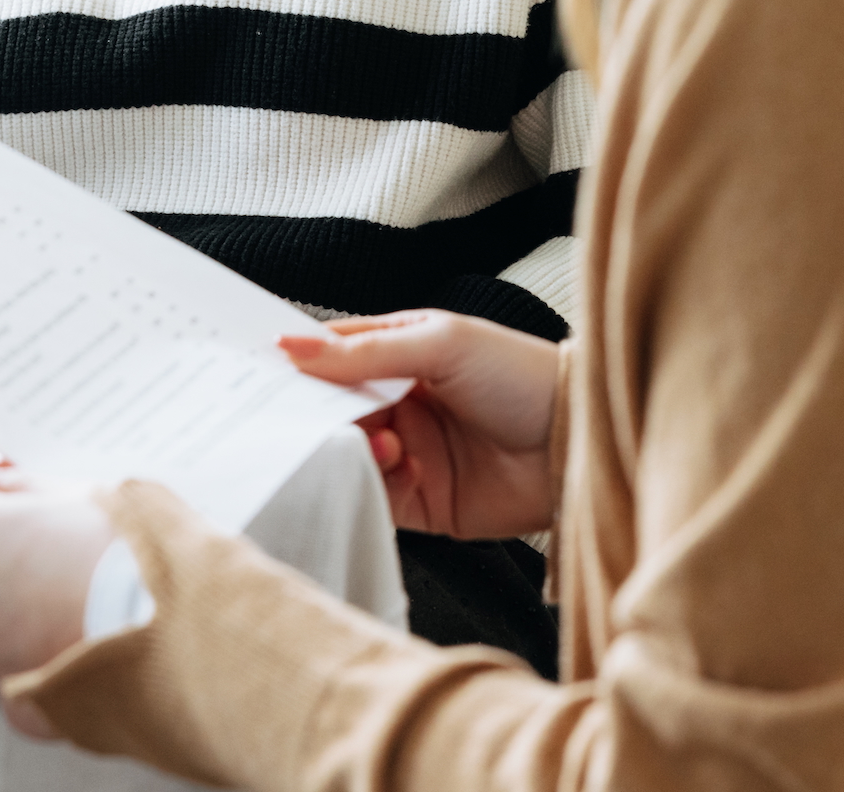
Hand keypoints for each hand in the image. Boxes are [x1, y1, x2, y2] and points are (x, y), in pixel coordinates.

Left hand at [0, 459, 114, 738]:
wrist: (184, 638)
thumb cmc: (135, 551)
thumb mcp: (83, 492)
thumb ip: (23, 485)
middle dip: (4, 546)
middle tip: (61, 538)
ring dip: (24, 602)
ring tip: (86, 590)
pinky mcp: (17, 705)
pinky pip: (20, 667)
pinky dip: (43, 651)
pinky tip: (87, 635)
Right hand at [281, 310, 560, 536]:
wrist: (581, 444)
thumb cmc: (520, 375)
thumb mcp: (440, 344)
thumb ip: (364, 351)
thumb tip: (290, 345)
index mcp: (400, 351)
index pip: (332, 353)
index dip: (297, 361)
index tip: (261, 369)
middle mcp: (398, 400)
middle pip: (332, 408)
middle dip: (316, 412)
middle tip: (301, 415)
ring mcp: (409, 450)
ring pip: (349, 453)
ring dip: (354, 448)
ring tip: (387, 443)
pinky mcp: (423, 500)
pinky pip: (375, 496)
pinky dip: (375, 483)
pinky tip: (402, 466)